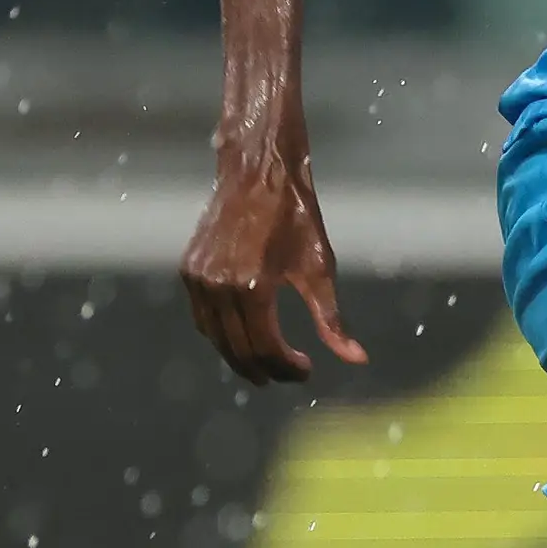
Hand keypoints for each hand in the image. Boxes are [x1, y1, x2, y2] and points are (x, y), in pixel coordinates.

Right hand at [181, 134, 368, 384]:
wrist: (257, 173)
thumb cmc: (295, 217)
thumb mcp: (320, 268)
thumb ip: (332, 319)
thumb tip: (358, 359)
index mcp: (252, 287)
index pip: (266, 348)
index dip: (287, 368)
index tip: (307, 370)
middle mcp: (218, 287)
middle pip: (239, 350)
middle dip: (266, 369)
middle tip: (289, 374)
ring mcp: (198, 280)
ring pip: (217, 339)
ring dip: (242, 358)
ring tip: (268, 363)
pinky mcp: (188, 271)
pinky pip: (203, 318)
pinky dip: (222, 335)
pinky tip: (245, 337)